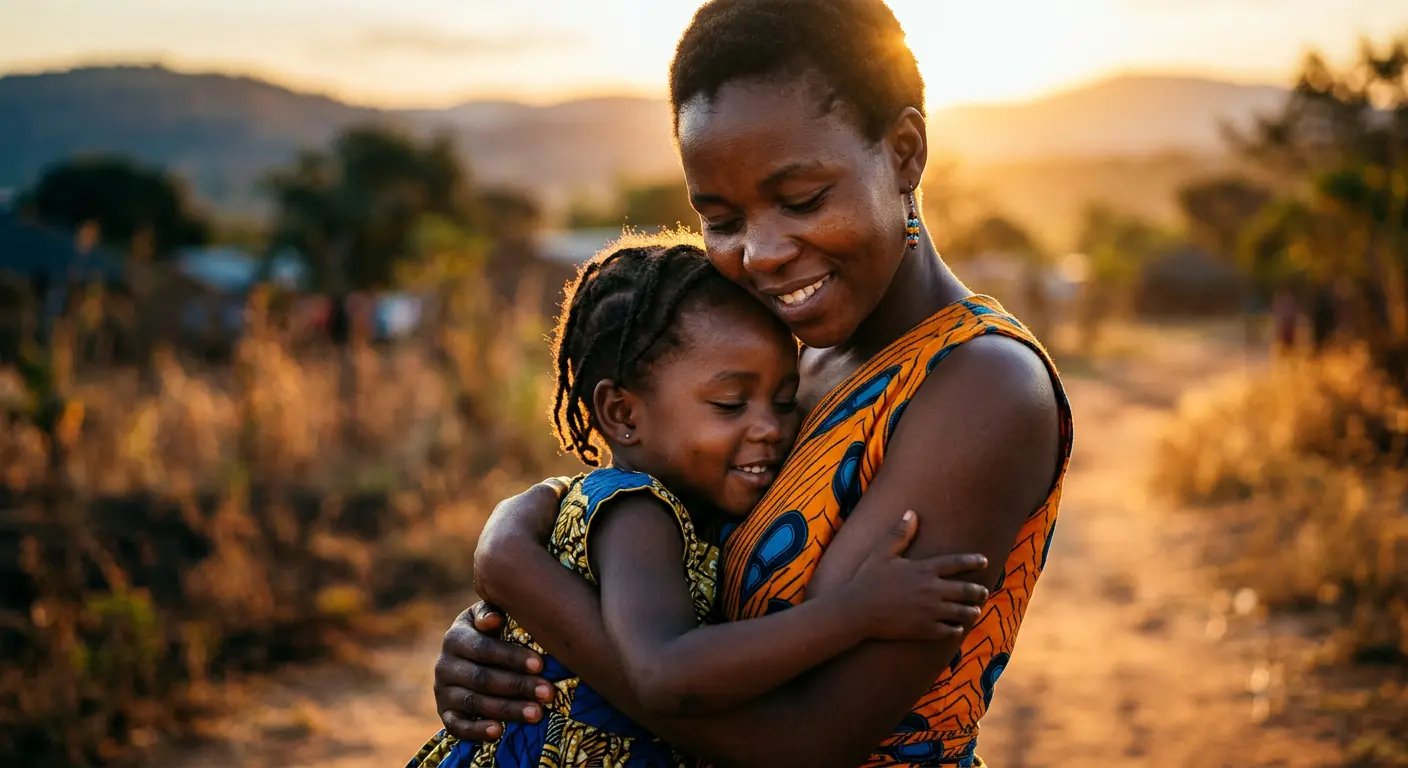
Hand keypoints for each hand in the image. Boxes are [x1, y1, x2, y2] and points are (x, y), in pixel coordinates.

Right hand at [434, 602, 555, 740]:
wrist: (469, 656)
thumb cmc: (492, 631)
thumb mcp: (490, 616)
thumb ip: (491, 612)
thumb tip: (493, 619)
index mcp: (456, 637)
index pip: (484, 648)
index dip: (512, 657)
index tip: (540, 664)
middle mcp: (444, 664)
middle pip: (482, 678)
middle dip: (518, 686)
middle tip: (548, 693)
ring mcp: (443, 691)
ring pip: (474, 703)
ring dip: (507, 709)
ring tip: (537, 713)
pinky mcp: (445, 713)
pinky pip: (457, 726)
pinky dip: (476, 731)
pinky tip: (498, 732)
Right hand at [843, 509, 989, 640]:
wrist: (856, 611)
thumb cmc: (867, 580)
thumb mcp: (882, 553)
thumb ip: (900, 534)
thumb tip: (912, 513)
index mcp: (924, 569)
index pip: (956, 563)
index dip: (972, 561)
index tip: (984, 561)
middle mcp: (932, 590)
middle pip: (965, 590)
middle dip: (978, 591)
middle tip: (984, 591)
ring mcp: (930, 611)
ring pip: (961, 612)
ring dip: (972, 611)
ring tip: (975, 611)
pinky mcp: (924, 630)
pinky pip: (949, 631)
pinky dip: (956, 629)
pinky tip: (957, 628)